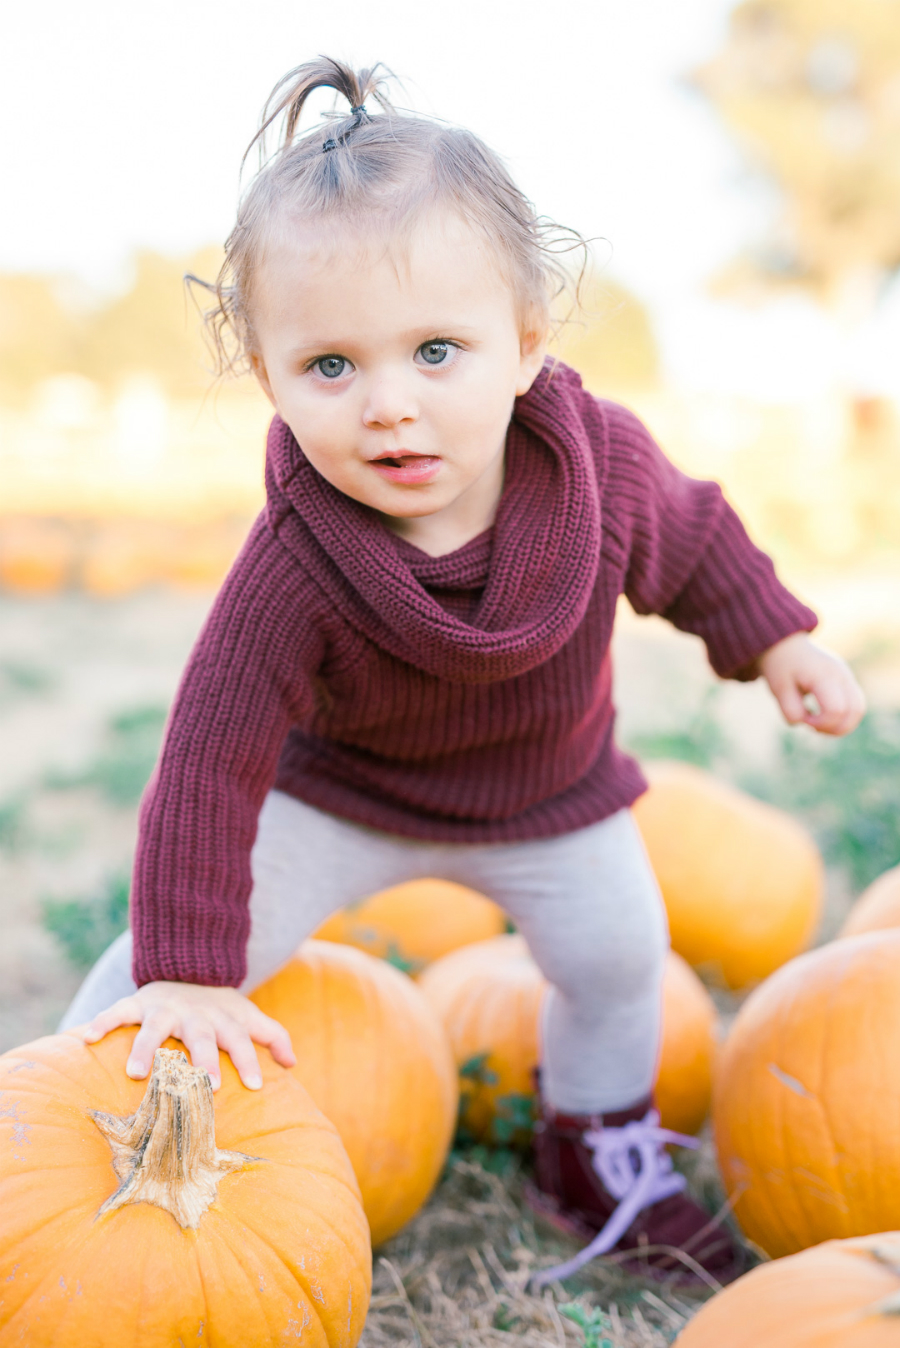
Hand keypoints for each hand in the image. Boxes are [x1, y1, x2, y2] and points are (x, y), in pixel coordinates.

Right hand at [80, 982, 295, 1090]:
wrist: (189, 966)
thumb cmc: (220, 1007)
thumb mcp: (248, 1015)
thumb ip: (272, 1036)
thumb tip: (294, 1063)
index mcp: (223, 1021)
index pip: (241, 1041)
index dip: (249, 1061)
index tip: (256, 1086)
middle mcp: (195, 1016)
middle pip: (201, 1037)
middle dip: (204, 1060)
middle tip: (205, 1084)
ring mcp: (165, 1008)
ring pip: (154, 1028)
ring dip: (146, 1048)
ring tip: (136, 1074)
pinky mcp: (139, 1003)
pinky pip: (118, 1011)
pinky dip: (102, 1022)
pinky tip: (86, 1037)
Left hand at [759, 632, 865, 736]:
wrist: (786, 645)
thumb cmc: (782, 667)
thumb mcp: (778, 689)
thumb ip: (791, 710)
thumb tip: (805, 723)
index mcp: (823, 675)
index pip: (836, 710)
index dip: (821, 724)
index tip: (804, 720)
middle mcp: (841, 674)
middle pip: (854, 711)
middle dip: (835, 728)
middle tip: (812, 726)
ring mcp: (848, 676)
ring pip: (859, 709)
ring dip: (842, 725)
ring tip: (819, 724)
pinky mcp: (848, 680)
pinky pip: (856, 704)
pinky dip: (844, 717)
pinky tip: (824, 717)